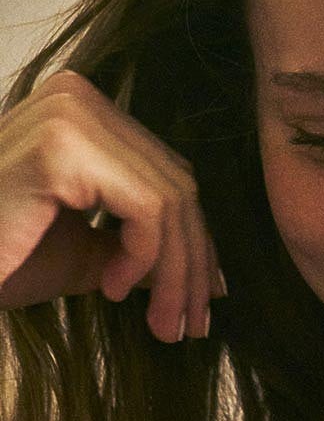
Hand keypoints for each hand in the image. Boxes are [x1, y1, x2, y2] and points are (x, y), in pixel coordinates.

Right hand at [0, 68, 220, 338]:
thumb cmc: (1, 260)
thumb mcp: (86, 255)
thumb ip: (140, 251)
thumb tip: (205, 275)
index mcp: (80, 111)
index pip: (166, 173)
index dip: (195, 241)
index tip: (204, 300)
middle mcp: (76, 96)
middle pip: (177, 184)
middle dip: (194, 263)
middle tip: (192, 324)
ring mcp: (69, 115)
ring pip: (171, 200)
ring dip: (176, 273)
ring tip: (163, 323)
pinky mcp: (63, 148)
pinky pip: (147, 209)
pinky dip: (145, 257)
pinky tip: (113, 288)